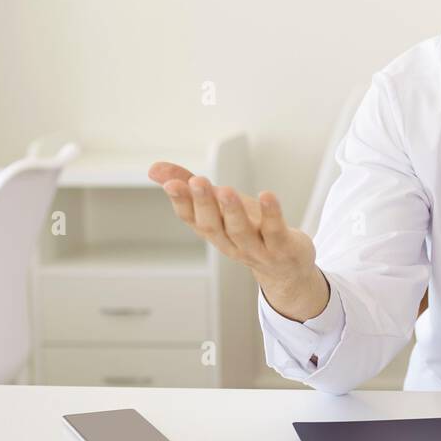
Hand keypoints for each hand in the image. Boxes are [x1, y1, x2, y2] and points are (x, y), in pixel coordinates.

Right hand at [147, 162, 327, 321]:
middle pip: (212, 226)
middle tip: (197, 181)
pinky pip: (275, 231)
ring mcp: (256, 249)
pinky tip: (267, 195)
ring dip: (232, 211)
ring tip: (226, 190)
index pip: (191, 219)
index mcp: (213, 231)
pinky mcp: (282, 248)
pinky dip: (271, 214)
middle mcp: (230, 243)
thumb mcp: (220, 208)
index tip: (172, 184)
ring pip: (241, 232)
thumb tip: (154, 169)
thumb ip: (190, 186)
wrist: (286, 271)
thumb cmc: (250, 232)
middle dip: (203, 203)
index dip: (181, 202)